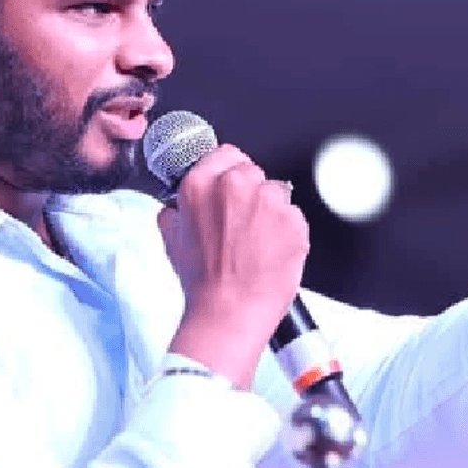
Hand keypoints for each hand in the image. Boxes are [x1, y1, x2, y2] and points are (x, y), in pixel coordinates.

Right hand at [157, 144, 307, 387]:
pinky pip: (294, 216)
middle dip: (250, 193)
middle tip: (241, 225)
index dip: (228, 173)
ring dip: (270, 211)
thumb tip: (179, 205)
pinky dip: (288, 231)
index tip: (231, 190)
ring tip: (257, 242)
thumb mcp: (172, 240)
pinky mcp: (294, 219)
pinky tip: (272, 251)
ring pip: (276, 193)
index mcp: (201, 184)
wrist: (231, 312)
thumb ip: (175, 211)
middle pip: (252, 172)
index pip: (225, 154)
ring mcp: (269, 201)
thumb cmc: (203, 282)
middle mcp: (236, 185)